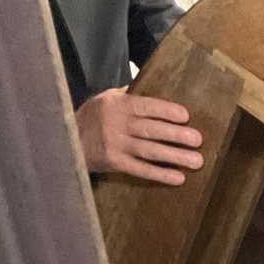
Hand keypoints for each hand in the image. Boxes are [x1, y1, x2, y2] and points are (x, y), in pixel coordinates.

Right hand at [75, 87, 202, 185]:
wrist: (66, 139)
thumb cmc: (93, 117)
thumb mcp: (106, 99)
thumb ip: (129, 95)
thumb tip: (154, 86)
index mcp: (118, 104)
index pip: (147, 106)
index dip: (167, 111)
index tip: (186, 117)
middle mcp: (117, 124)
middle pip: (152, 130)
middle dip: (177, 135)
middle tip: (198, 140)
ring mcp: (115, 145)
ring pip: (150, 151)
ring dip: (175, 157)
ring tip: (196, 161)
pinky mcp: (114, 163)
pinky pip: (141, 170)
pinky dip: (160, 174)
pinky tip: (178, 177)